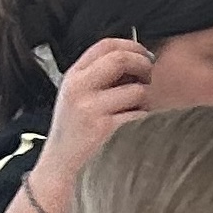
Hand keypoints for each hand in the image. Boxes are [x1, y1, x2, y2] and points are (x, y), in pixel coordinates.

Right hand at [39, 37, 154, 184]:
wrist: (61, 168)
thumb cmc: (78, 133)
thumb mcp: (80, 97)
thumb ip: (102, 77)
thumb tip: (143, 59)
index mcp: (73, 76)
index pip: (106, 44)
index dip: (133, 46)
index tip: (147, 56)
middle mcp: (78, 88)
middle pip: (121, 59)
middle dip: (145, 66)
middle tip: (151, 79)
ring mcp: (90, 108)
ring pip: (138, 90)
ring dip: (147, 101)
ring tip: (137, 112)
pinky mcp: (104, 129)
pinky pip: (141, 115)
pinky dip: (145, 121)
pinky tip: (135, 130)